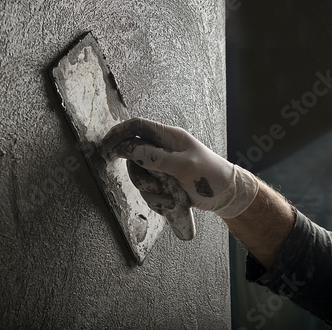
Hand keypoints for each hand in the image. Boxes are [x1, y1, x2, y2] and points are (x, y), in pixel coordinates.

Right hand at [101, 117, 258, 218]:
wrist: (226, 197)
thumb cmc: (211, 176)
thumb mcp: (185, 166)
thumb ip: (157, 157)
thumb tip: (130, 149)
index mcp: (169, 137)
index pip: (137, 127)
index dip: (119, 133)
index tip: (105, 147)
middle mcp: (162, 150)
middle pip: (133, 156)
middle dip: (140, 175)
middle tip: (153, 185)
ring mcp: (161, 167)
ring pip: (139, 177)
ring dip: (151, 192)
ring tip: (170, 199)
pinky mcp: (162, 182)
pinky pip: (148, 191)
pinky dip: (157, 200)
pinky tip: (172, 204)